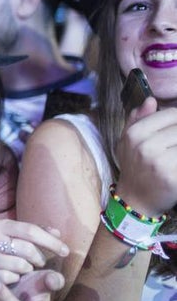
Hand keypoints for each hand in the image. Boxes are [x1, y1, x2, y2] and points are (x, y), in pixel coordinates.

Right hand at [0, 218, 69, 291]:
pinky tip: (10, 277)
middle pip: (28, 249)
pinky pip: (9, 278)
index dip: (51, 241)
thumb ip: (35, 234)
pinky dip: (14, 279)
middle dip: (39, 259)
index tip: (65, 251)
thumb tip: (57, 232)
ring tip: (21, 269)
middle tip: (38, 263)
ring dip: (26, 270)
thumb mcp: (14, 238)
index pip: (30, 230)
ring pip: (20, 266)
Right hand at [113, 101, 176, 216]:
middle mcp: (146, 146)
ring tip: (174, 153)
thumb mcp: (127, 141)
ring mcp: (160, 162)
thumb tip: (151, 100)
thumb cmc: (134, 168)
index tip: (175, 132)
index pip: (171, 114)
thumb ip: (138, 119)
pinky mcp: (173, 176)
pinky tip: (176, 165)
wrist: (136, 201)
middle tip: (174, 146)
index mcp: (135, 134)